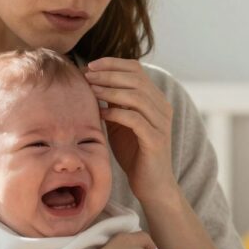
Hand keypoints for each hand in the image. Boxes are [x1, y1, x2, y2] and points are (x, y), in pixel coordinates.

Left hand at [84, 58, 175, 203]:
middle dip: (108, 74)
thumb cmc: (133, 152)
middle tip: (86, 76)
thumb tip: (91, 81)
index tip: (90, 66)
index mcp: (155, 99)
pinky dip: (116, 113)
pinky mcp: (155, 140)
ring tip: (90, 90)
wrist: (151, 184)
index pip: (136, 69)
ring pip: (136, 96)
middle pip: (136, 79)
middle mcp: (162, 107)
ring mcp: (161, 123)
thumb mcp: (121, 122)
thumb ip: (113, 103)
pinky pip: (135, 120)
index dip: (113, 63)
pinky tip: (100, 114)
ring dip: (110, 91)